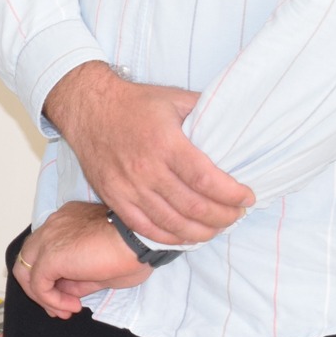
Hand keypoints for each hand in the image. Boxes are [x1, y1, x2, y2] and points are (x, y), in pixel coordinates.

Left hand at [14, 201, 152, 317]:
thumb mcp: (102, 269)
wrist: (138, 241)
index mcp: (67, 221)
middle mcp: (53, 225)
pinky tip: (70, 306)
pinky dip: (49, 299)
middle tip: (60, 308)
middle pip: (30, 258)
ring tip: (64, 310)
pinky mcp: (49, 255)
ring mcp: (48, 238)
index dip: (52, 276)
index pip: (47, 250)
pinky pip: (37, 283)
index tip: (68, 296)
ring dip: (42, 296)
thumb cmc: (132, 251)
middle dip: (41, 287)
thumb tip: (66, 292)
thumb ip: (79, 278)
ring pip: (25, 269)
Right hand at [43, 62, 252, 244]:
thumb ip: (205, 112)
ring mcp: (128, 186)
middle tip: (237, 214)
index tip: (247, 196)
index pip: (206, 179)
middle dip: (223, 216)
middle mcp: (147, 168)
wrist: (88, 107)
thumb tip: (236, 125)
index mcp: (165, 142)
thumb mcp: (174, 98)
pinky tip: (187, 235)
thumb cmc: (134, 103)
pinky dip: (171, 238)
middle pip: (193, 207)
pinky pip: (146, 228)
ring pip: (172, 223)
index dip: (231, 194)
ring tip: (218, 227)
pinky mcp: (114, 197)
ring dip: (202, 231)